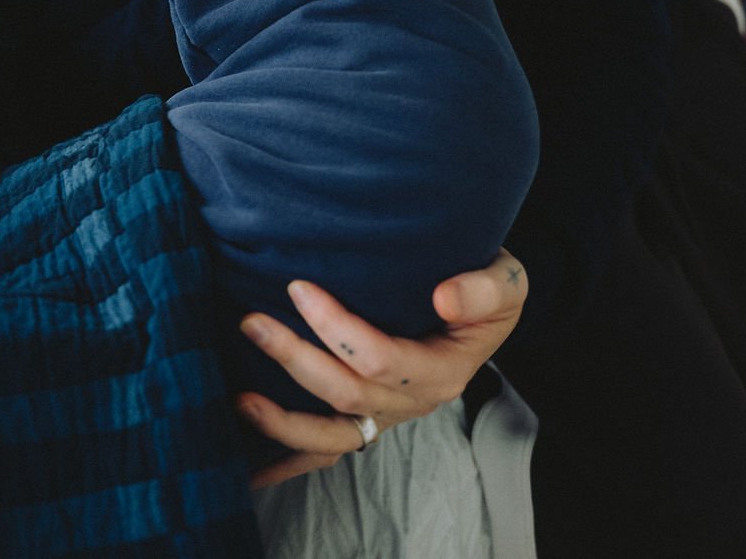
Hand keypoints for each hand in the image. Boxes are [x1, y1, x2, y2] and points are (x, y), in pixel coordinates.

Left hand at [236, 248, 527, 490]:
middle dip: (295, 360)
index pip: (382, 361)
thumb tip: (444, 299)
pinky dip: (288, 457)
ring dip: (283, 421)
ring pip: (332, 437)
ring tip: (240, 396)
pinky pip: (327, 449)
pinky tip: (248, 464)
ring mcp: (388, 416)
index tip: (297, 287)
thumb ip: (483, 291)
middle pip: (347, 395)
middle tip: (251, 322)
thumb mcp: (506, 281)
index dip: (336, 329)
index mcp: (442, 370)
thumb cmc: (487, 288)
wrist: (483, 306)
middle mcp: (412, 402)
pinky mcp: (367, 418)